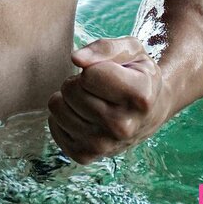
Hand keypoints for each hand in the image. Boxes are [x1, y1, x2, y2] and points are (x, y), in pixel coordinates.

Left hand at [47, 36, 168, 163]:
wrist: (149, 110)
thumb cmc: (136, 73)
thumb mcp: (131, 49)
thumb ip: (104, 48)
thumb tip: (76, 59)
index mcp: (141, 97)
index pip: (90, 75)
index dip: (94, 66)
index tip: (109, 71)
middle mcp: (124, 127)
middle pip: (71, 91)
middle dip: (78, 81)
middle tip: (97, 85)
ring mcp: (105, 146)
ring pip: (57, 107)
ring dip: (68, 97)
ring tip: (90, 98)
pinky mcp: (86, 156)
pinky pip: (53, 126)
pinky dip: (63, 115)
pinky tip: (82, 114)